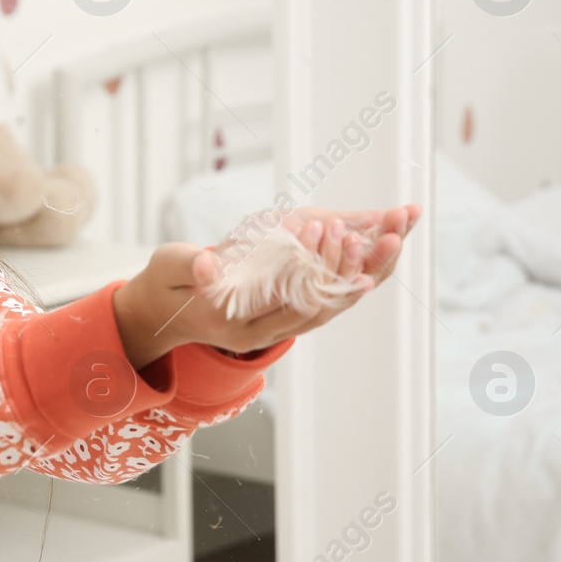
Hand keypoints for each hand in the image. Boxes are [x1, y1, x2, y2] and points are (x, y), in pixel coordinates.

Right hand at [111, 203, 420, 366]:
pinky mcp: (286, 317)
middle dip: (353, 268)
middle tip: (378, 231)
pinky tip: (377, 249)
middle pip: (322, 305)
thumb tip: (210, 266)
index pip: (286, 299)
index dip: (310, 267)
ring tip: (395, 236)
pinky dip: (354, 276)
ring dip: (365, 272)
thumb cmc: (166, 283)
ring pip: (333, 306)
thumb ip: (188, 266)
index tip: (325, 228)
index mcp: (236, 323)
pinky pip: (328, 301)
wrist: (166, 311)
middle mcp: (264, 333)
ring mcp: (278, 328)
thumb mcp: (168, 268)